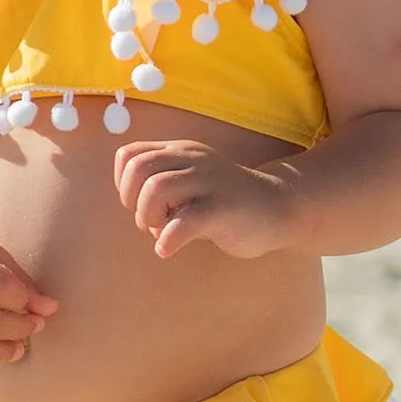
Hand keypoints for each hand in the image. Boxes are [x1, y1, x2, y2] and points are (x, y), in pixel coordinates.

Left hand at [114, 140, 294, 259]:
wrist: (277, 207)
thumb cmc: (224, 202)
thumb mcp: (189, 185)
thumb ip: (161, 190)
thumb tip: (139, 214)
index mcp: (180, 151)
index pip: (129, 155)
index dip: (123, 183)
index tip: (138, 203)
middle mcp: (192, 159)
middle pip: (138, 169)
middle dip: (131, 201)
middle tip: (148, 221)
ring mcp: (209, 181)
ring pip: (156, 188)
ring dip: (147, 217)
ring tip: (160, 232)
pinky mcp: (223, 208)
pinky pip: (184, 221)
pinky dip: (168, 239)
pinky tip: (167, 249)